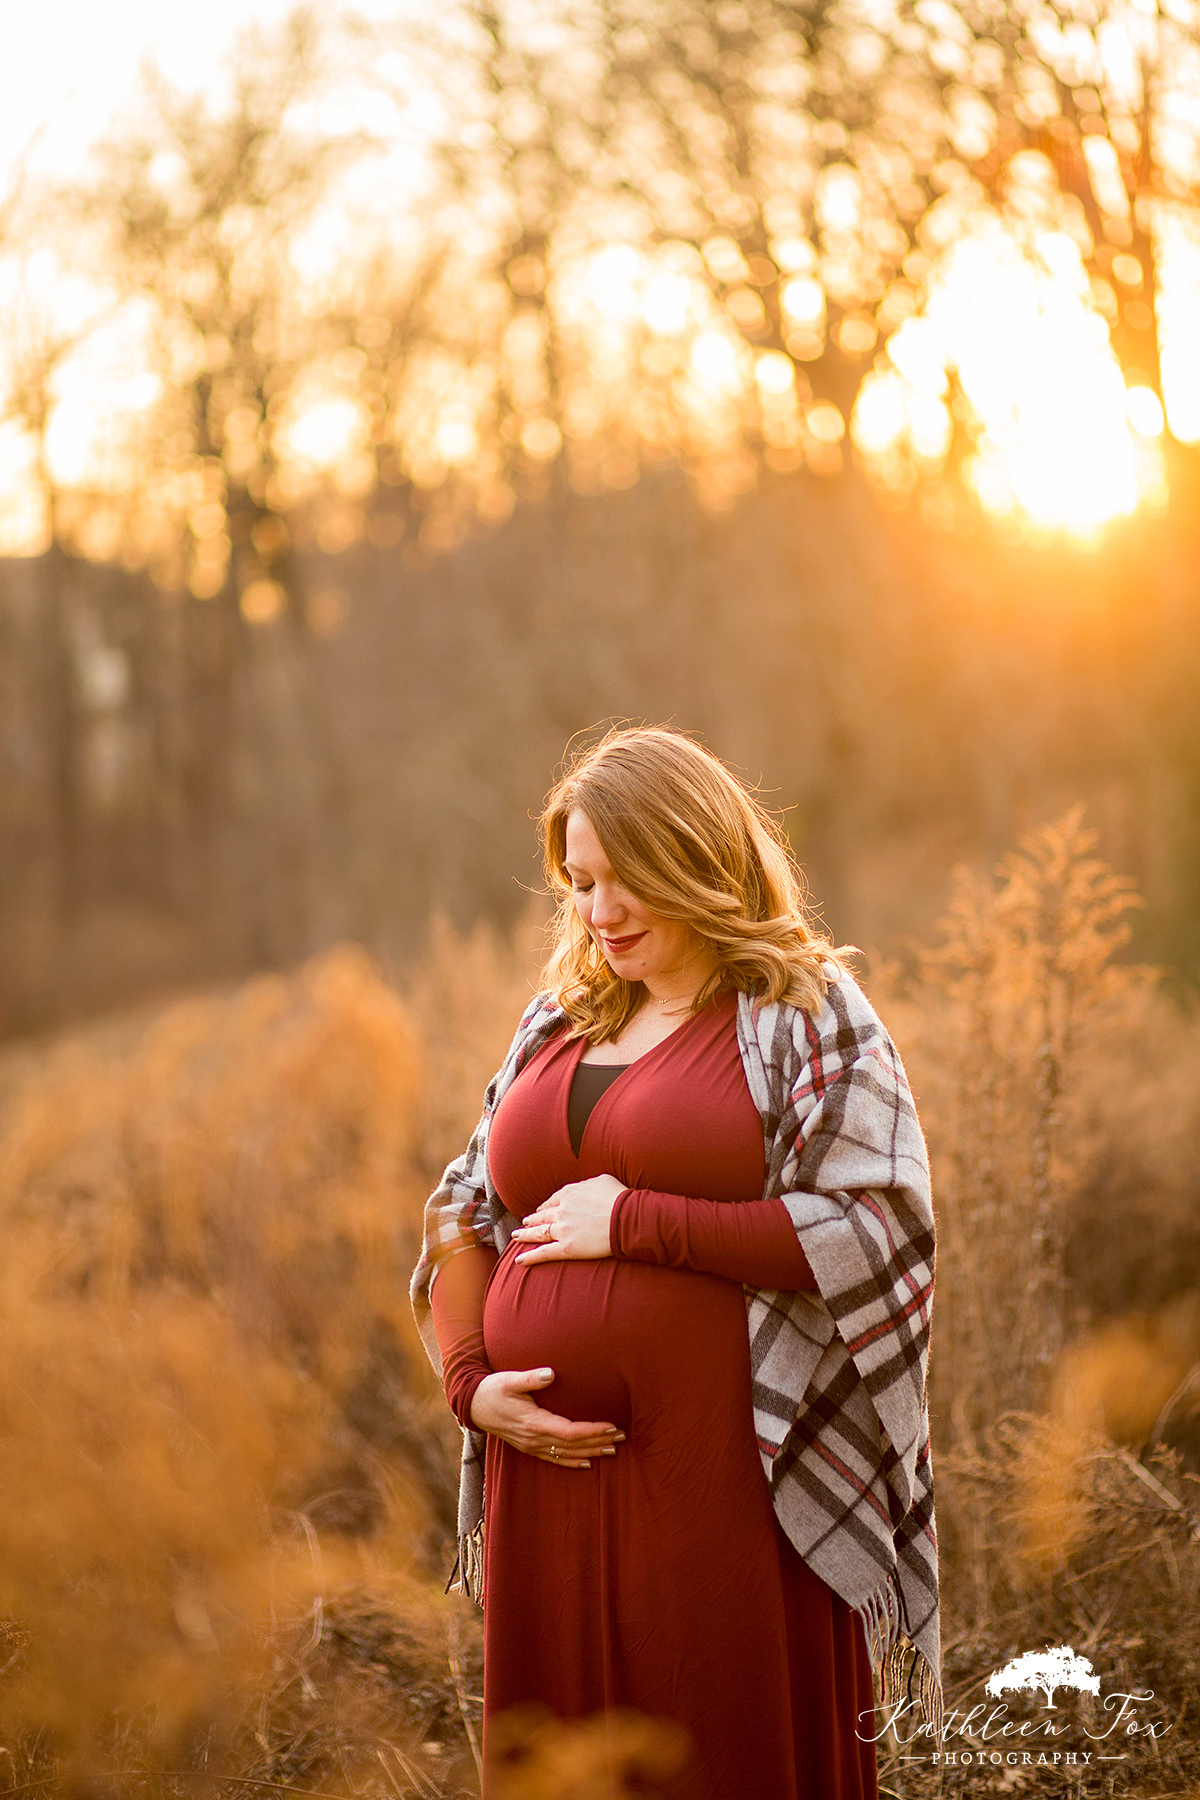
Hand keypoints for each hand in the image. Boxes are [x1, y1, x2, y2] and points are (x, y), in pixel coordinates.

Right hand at [469, 1367, 624, 1467]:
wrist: (473, 1405)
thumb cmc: (493, 1389)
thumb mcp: (510, 1379)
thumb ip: (531, 1378)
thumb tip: (550, 1373)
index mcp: (533, 1422)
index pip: (569, 1432)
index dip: (592, 1431)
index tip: (611, 1426)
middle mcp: (534, 1439)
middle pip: (572, 1446)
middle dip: (598, 1442)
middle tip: (621, 1437)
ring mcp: (531, 1445)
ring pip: (566, 1454)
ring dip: (590, 1452)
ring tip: (612, 1450)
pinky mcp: (529, 1447)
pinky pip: (555, 1459)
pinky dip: (572, 1462)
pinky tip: (587, 1463)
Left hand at [511, 1173, 625, 1262]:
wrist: (626, 1217)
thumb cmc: (619, 1197)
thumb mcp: (602, 1180)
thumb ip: (587, 1184)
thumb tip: (585, 1187)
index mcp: (569, 1194)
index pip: (552, 1201)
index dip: (545, 1206)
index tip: (541, 1210)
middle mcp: (562, 1211)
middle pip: (542, 1216)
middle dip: (532, 1219)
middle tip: (524, 1222)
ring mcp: (562, 1230)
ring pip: (538, 1233)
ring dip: (525, 1235)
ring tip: (516, 1236)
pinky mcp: (566, 1248)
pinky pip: (544, 1253)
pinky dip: (530, 1257)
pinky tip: (519, 1260)